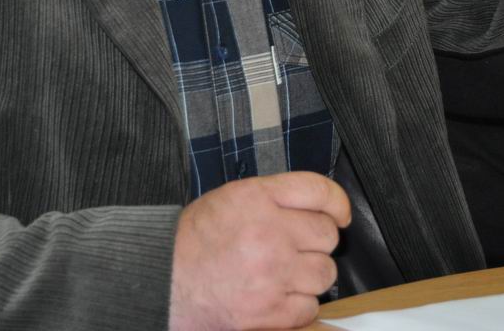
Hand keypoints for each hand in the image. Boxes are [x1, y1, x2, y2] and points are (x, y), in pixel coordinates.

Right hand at [168, 172, 350, 330]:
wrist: (165, 282)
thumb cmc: (194, 240)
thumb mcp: (230, 199)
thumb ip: (273, 197)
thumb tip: (317, 205)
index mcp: (258, 199)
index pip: (319, 191)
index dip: (337, 203)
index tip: (339, 215)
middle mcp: (269, 233)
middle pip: (327, 234)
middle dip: (316, 242)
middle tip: (295, 247)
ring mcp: (272, 274)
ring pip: (325, 273)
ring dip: (310, 275)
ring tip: (284, 273)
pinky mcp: (270, 311)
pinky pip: (310, 306)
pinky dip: (299, 304)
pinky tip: (278, 295)